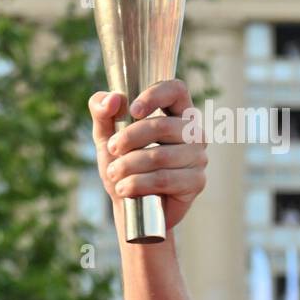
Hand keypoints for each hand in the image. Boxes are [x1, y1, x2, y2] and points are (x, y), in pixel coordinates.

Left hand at [89, 80, 207, 231]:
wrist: (131, 209)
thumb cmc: (123, 167)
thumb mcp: (106, 138)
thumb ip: (102, 112)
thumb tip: (112, 98)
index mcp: (176, 113)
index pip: (175, 90)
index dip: (154, 95)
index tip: (132, 110)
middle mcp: (193, 132)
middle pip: (162, 125)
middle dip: (128, 138)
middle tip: (111, 150)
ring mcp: (198, 157)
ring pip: (159, 156)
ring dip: (127, 166)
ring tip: (113, 174)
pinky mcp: (196, 182)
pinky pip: (164, 179)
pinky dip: (136, 184)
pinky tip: (124, 189)